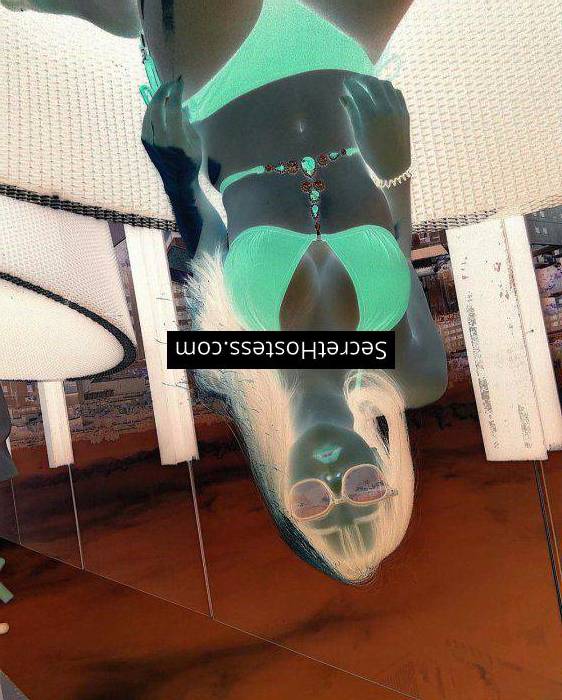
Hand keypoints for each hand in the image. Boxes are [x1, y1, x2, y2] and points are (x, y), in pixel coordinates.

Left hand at [141, 78, 202, 194]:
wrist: (178, 182)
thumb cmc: (191, 160)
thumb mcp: (195, 140)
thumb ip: (186, 121)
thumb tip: (178, 103)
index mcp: (177, 140)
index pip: (173, 108)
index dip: (176, 92)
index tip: (180, 82)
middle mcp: (161, 140)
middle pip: (157, 106)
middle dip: (164, 90)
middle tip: (171, 83)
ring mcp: (150, 141)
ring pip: (150, 111)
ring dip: (158, 99)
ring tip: (166, 93)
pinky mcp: (145, 142)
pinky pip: (147, 119)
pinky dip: (153, 110)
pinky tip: (160, 106)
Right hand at [340, 76, 410, 180]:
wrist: (394, 167)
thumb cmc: (372, 154)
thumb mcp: (358, 135)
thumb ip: (352, 114)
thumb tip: (344, 97)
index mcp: (370, 116)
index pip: (358, 92)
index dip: (351, 85)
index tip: (346, 82)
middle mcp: (384, 109)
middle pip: (373, 83)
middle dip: (362, 79)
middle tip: (356, 80)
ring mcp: (397, 109)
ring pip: (386, 85)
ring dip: (376, 82)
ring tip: (368, 85)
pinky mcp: (405, 112)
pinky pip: (397, 93)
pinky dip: (388, 90)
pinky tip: (382, 94)